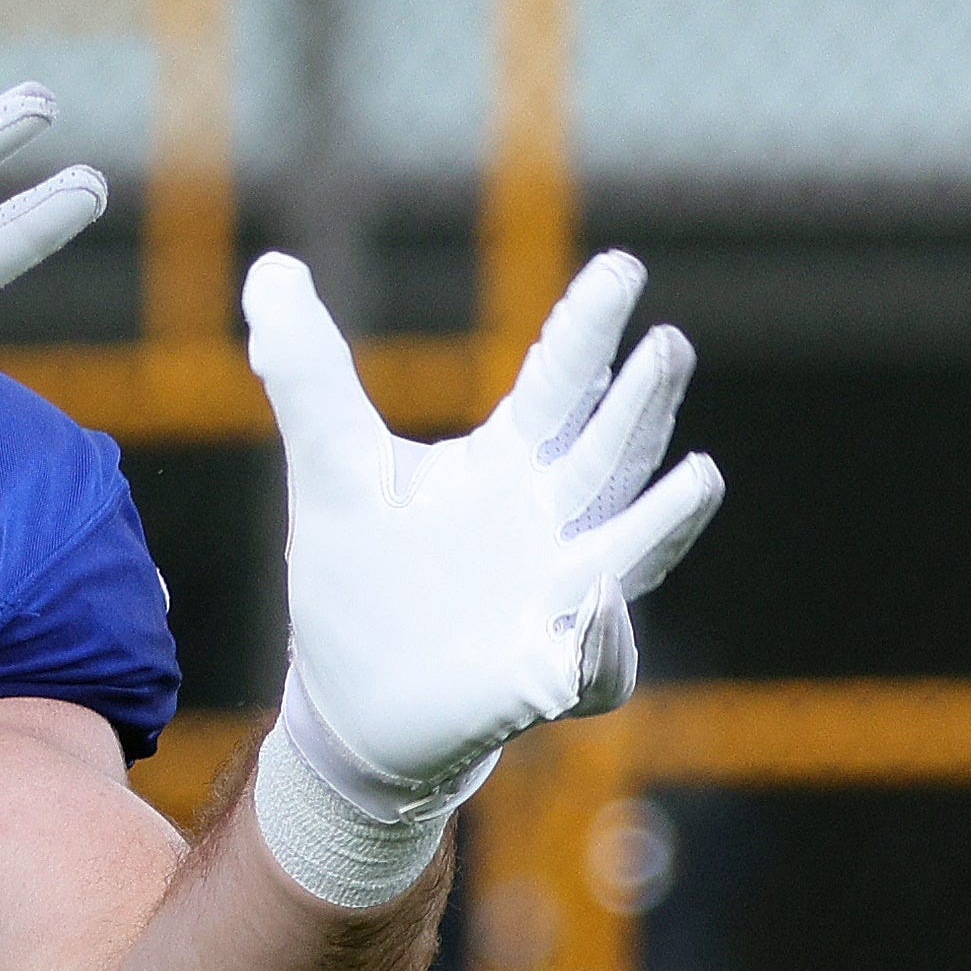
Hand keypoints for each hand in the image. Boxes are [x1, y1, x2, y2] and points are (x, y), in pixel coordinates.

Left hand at [243, 249, 721, 901]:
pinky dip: (602, 640)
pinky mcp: (542, 678)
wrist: (353, 703)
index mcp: (507, 465)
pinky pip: (589, 662)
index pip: (558, 384)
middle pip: (609, 453)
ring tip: (701, 475)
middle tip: (667, 345)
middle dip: (640, 403)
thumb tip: (269, 267)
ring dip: (663, 517)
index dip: (588, 329)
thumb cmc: (359, 580)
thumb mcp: (329, 469)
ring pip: (627, 549)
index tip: (623, 268)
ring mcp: (558, 602)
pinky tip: (602, 607)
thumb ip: (306, 373)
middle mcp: (551, 524)